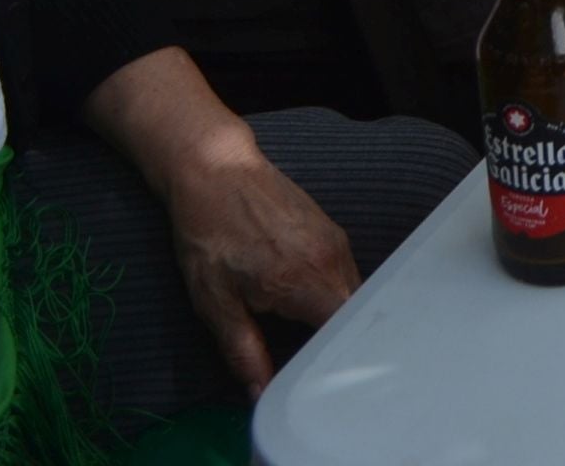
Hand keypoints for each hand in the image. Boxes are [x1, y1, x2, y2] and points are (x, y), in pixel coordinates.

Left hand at [81, 50, 358, 396]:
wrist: (216, 171)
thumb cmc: (208, 236)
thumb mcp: (215, 302)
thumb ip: (243, 351)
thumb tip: (260, 394)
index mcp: (305, 282)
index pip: (345, 331)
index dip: (341, 358)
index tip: (326, 377)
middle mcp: (332, 260)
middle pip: (356, 313)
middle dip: (341, 340)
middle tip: (319, 364)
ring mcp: (337, 241)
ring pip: (354, 293)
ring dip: (338, 316)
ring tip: (312, 336)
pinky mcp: (332, 231)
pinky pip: (347, 273)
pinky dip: (334, 295)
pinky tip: (308, 302)